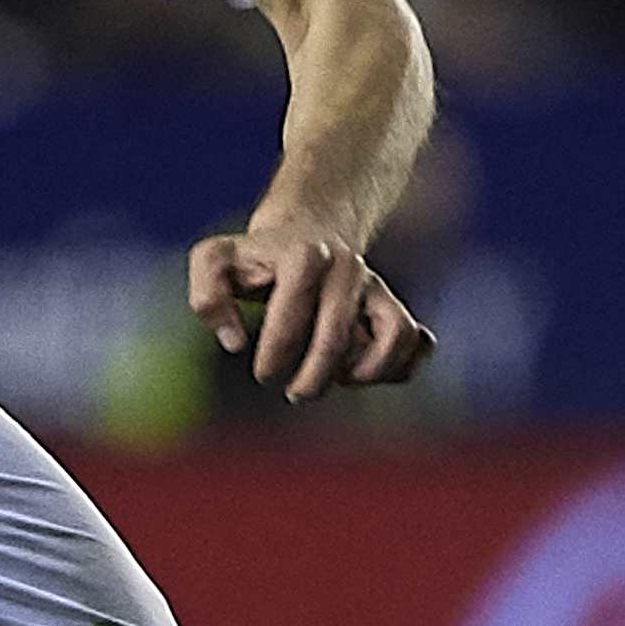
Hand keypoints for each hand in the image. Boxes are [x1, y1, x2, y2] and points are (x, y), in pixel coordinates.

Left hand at [186, 225, 434, 403]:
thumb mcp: (215, 260)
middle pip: (338, 338)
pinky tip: (362, 373)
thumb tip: (234, 343)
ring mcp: (377, 288)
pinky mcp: (395, 307)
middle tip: (295, 394)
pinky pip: (417, 343)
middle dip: (312, 378)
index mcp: (304, 256)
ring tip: (339, 378)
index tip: (262, 372)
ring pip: (395, 337)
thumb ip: (207, 296)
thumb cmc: (255, 258)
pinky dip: (396, 368)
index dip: (274, 356)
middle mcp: (348, 268)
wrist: (307, 231)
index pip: (290, 320)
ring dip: (366, 373)